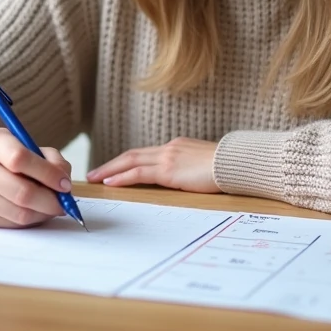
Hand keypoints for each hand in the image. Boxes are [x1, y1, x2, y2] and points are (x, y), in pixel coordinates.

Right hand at [0, 130, 72, 227]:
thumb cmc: (1, 153)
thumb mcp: (23, 142)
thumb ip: (49, 159)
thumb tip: (65, 185)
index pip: (21, 159)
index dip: (48, 174)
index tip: (65, 184)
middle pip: (22, 192)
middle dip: (50, 202)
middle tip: (64, 204)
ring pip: (18, 213)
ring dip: (42, 214)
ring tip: (50, 207)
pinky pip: (10, 224)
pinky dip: (28, 220)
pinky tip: (32, 211)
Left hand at [85, 137, 219, 192]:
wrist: (236, 164)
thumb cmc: (226, 168)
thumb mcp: (203, 165)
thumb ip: (189, 168)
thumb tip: (184, 179)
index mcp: (176, 147)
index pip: (145, 153)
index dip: (126, 161)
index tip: (114, 168)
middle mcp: (169, 148)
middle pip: (132, 155)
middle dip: (111, 164)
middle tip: (94, 173)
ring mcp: (167, 157)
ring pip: (130, 162)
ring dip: (110, 170)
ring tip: (95, 179)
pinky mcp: (168, 170)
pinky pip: (138, 173)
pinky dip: (122, 177)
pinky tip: (110, 183)